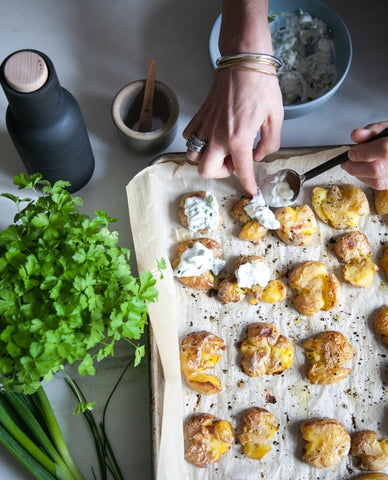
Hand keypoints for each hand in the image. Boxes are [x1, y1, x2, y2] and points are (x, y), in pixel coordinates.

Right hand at [183, 68, 282, 196]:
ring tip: (220, 151)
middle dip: (221, 173)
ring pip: (193, 156)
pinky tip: (210, 136)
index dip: (248, 184)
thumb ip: (269, 143)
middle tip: (233, 163)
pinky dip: (197, 142)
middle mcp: (218, 136)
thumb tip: (259, 155)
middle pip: (207, 170)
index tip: (251, 191)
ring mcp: (206, 126)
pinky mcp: (200, 116)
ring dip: (206, 159)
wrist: (244, 61)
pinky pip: (190, 137)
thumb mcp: (275, 118)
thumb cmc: (261, 86)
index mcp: (239, 138)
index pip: (242, 171)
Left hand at [342, 121, 387, 189]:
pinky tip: (360, 170)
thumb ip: (372, 131)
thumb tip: (356, 135)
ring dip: (358, 173)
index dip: (364, 152)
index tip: (351, 152)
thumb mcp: (386, 128)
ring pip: (377, 181)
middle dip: (356, 166)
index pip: (384, 149)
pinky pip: (378, 185)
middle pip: (377, 169)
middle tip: (346, 160)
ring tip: (352, 164)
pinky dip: (365, 178)